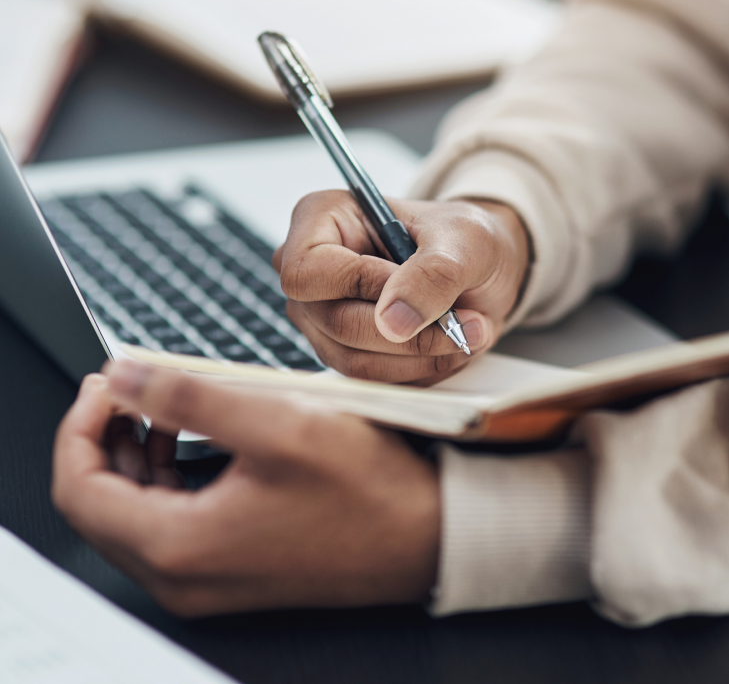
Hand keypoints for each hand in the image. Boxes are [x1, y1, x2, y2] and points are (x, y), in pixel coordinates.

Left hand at [52, 363, 439, 616]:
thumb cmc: (365, 489)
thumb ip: (188, 397)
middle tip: (123, 390)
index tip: (104, 387)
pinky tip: (188, 441)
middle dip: (102, 438)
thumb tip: (124, 378)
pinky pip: (168, 523)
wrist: (421, 535)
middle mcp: (183, 576)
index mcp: (182, 546)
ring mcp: (205, 578)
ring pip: (131, 513)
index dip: (79, 427)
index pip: (79, 489)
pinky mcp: (228, 567)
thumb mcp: (276, 425)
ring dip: (132, 455)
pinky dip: (163, 477)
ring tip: (154, 408)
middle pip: (99, 504)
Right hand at [273, 192, 529, 384]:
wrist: (480, 271)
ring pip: (354, 360)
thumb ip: (432, 274)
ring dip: (419, 356)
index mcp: (322, 220)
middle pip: (336, 322)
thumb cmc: (463, 241)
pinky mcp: (342, 352)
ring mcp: (321, 318)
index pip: (308, 271)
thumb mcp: (465, 242)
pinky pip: (373, 379)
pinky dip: (418, 369)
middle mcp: (311, 272)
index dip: (362, 286)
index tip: (420, 290)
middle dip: (409, 332)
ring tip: (465, 332)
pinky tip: (446, 346)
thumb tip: (393, 322)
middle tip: (467, 322)